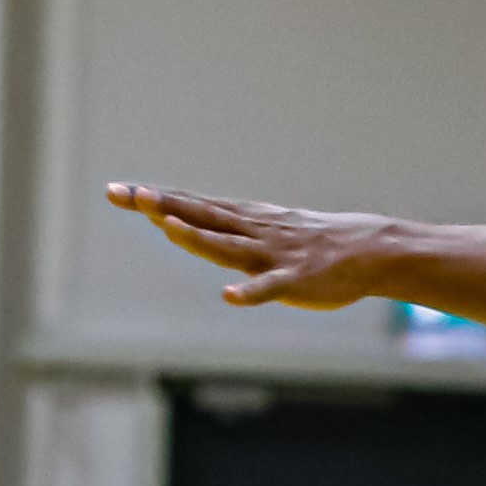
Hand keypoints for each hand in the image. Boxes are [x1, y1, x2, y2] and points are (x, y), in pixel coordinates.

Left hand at [109, 181, 400, 309]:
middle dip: (164, 207)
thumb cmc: (308, 240)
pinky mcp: (295, 280)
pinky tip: (229, 296)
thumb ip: (218, 225)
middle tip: (130, 194)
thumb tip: (175, 217)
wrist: (369, 249)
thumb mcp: (258, 227)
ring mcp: (272, 255)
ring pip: (229, 247)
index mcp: (239, 220)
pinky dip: (250, 291)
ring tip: (167, 228)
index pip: (188, 205)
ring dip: (198, 237)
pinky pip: (270, 288)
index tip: (117, 190)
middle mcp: (250, 231)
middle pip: (201, 217)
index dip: (153, 199)